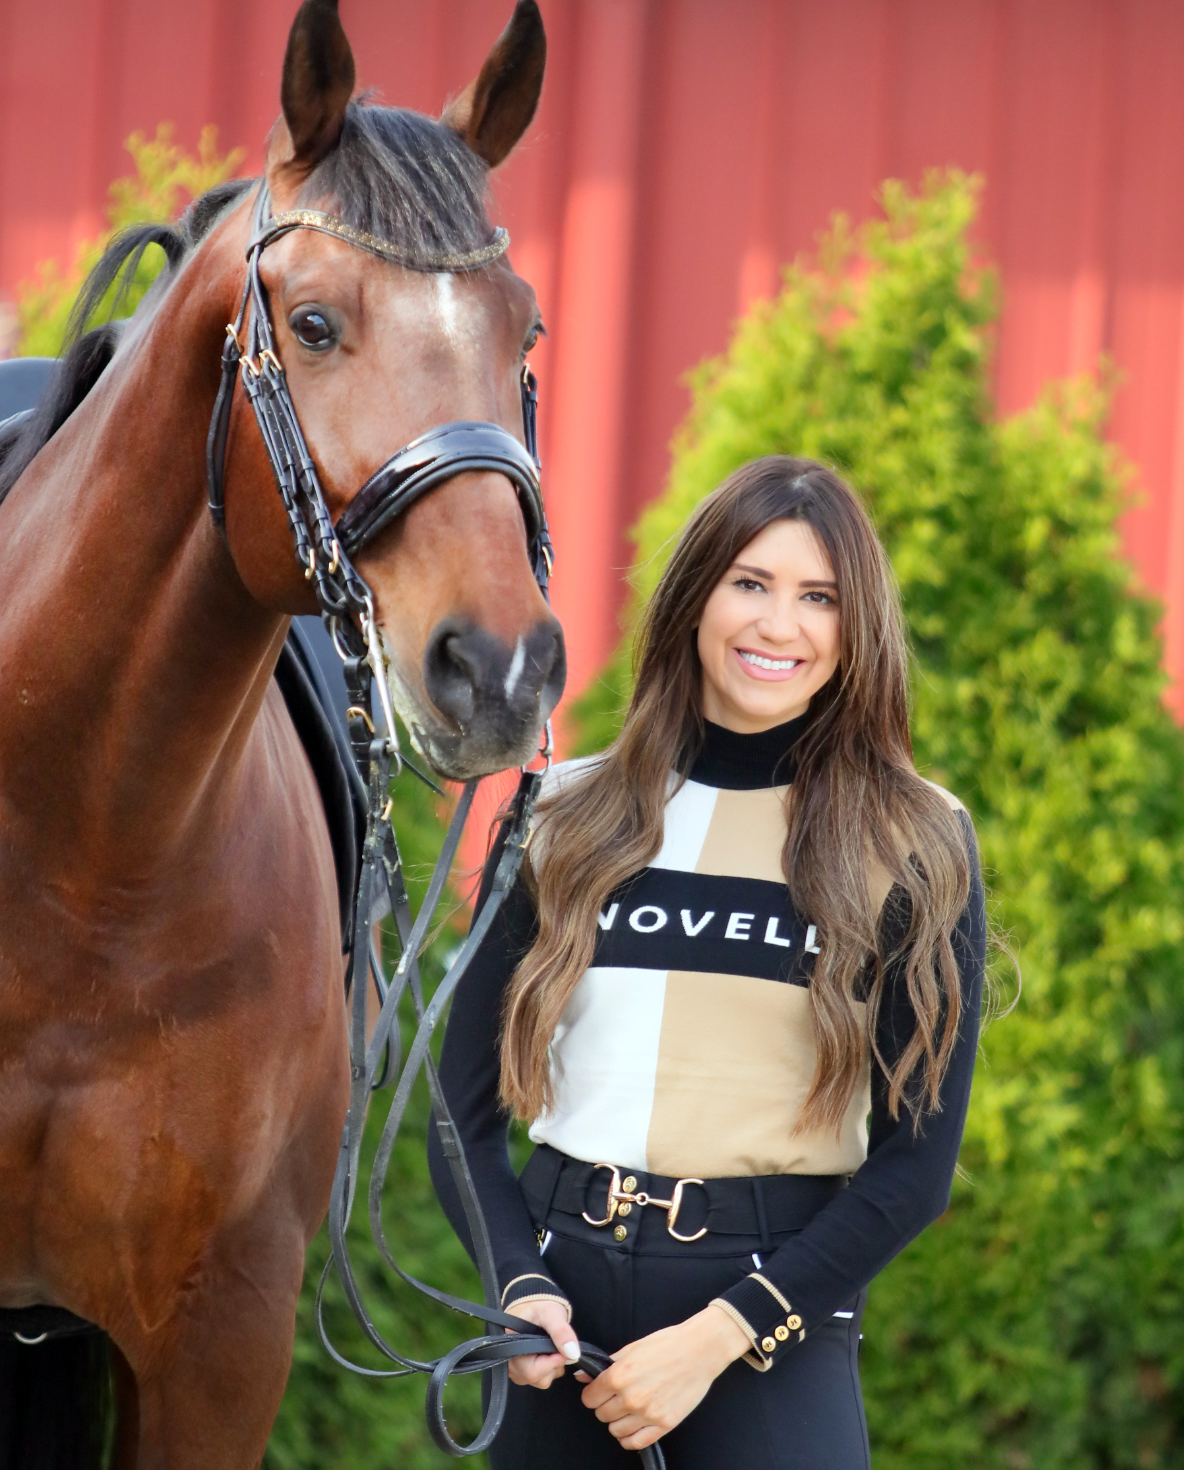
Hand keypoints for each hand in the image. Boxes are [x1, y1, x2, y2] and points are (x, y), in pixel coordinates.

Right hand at [505, 1298, 580, 1388]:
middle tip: (557, 1346)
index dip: (552, 1363)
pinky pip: (538, 1378)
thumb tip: (573, 1354)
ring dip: (552, 1367)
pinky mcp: (521, 1370)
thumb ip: (562, 1332)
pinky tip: (547, 1353)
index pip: (532, 1371)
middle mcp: (509, 1360)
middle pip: (536, 1378)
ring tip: (551, 1347)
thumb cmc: (539, 1306)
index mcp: (510, 1344)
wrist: (533, 1303)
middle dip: (553, 1364)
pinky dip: (548, 1368)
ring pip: (539, 1380)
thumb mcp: (552, 1313)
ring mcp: (514, 1367)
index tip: (563, 1350)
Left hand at [578, 1304, 749, 1450]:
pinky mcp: (664, 1424)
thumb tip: (583, 1376)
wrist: (699, 1350)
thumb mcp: (632, 1348)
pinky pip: (635, 1442)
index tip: (599, 1391)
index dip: (593, 1393)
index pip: (590, 1398)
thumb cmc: (667, 1344)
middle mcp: (630, 1397)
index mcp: (619, 1375)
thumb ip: (606, 1365)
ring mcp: (647, 1413)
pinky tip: (634, 1425)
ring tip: (628, 1409)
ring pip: (615, 1430)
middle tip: (616, 1397)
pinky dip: (630, 1438)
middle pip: (601, 1415)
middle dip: (605, 1405)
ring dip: (618, 1421)